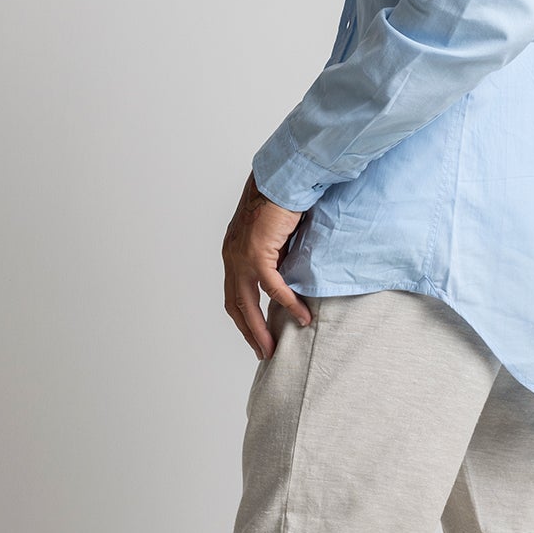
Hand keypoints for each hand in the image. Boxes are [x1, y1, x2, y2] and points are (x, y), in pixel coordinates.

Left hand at [222, 170, 313, 360]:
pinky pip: (273, 288)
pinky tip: (301, 316)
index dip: (244, 318)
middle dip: (249, 332)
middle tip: (263, 353)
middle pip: (236, 305)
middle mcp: (232, 258)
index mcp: (233, 253)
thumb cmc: (281, 201)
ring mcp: (242, 257)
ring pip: (249, 303)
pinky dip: (288, 303)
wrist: (282, 179)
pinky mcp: (258, 254)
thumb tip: (289, 278)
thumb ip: (276, 258)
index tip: (256, 336)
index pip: (233, 294)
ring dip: (261, 329)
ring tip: (273, 348)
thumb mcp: (275, 236)